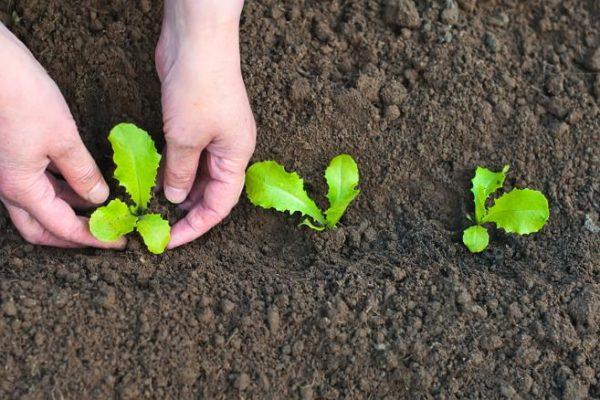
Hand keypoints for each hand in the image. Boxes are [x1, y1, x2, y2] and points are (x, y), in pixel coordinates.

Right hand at [0, 24, 124, 248]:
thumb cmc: (23, 98)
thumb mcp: (63, 139)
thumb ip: (82, 173)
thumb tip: (98, 197)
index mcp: (20, 187)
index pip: (62, 227)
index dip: (93, 237)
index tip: (119, 241)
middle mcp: (8, 186)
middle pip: (41, 228)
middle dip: (72, 236)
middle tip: (104, 235)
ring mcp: (7, 172)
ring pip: (38, 207)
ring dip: (68, 212)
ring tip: (101, 210)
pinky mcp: (10, 157)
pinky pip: (36, 186)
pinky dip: (60, 192)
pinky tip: (82, 185)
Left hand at [156, 0, 255, 248]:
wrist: (197, 40)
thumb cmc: (200, 87)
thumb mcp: (184, 138)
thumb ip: (179, 173)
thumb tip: (174, 197)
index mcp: (237, 156)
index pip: (220, 204)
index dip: (196, 226)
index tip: (170, 241)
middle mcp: (230, 149)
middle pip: (212, 192)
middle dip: (186, 212)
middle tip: (158, 228)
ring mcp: (215, 135)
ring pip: (199, 175)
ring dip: (178, 192)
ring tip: (154, 209)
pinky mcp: (198, 123)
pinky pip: (188, 156)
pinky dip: (174, 170)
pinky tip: (156, 180)